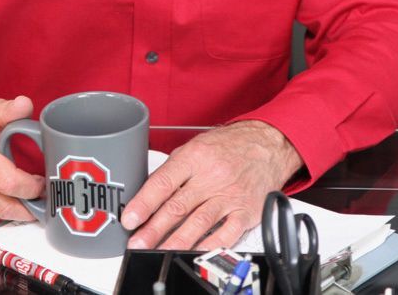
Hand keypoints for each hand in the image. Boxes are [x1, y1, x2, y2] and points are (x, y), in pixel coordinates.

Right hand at [0, 96, 44, 220]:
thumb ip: (9, 109)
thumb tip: (25, 105)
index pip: (8, 182)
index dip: (30, 187)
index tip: (41, 182)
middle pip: (4, 205)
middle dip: (28, 206)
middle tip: (42, 198)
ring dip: (16, 211)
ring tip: (29, 199)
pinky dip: (0, 211)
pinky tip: (9, 200)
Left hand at [121, 121, 302, 250]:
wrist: (267, 144)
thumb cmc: (229, 145)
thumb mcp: (197, 146)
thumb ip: (175, 169)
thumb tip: (149, 194)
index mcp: (195, 157)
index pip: (164, 182)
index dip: (144, 202)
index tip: (130, 218)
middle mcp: (211, 176)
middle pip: (178, 206)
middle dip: (153, 229)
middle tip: (136, 243)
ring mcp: (229, 195)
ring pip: (198, 223)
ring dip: (175, 241)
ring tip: (157, 252)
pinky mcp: (245, 211)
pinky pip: (225, 233)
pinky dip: (208, 245)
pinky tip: (193, 253)